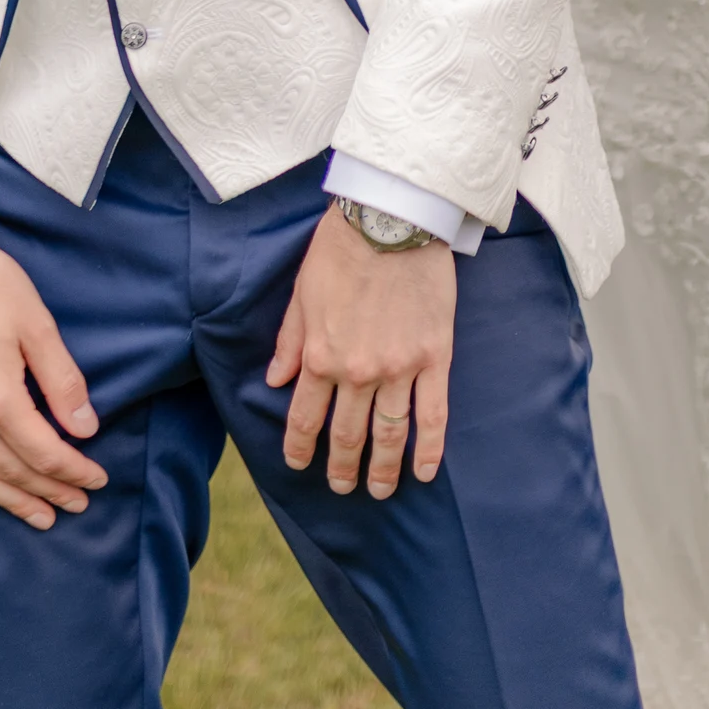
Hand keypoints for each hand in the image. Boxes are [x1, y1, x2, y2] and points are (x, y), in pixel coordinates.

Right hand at [0, 215, 106, 527]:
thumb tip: (86, 429)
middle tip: (78, 506)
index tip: (98, 481)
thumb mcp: (35, 322)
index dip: (74, 471)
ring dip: (12, 501)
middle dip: (50, 492)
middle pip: (13, 471)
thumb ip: (62, 380)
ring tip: (40, 517)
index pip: (44, 452)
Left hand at [266, 205, 454, 498]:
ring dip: (383, 469)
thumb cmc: (341, 249)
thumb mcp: (302, 293)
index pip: (305, 417)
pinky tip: (424, 472)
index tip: (299, 465)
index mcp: (320, 356)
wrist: (392, 218)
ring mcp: (399, 368)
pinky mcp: (433, 357)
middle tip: (341, 487)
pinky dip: (429, 449)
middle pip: (347, 434)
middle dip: (341, 467)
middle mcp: (358, 371)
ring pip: (390, 434)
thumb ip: (290, 342)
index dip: (300, 447)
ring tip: (380, 490)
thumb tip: (274, 380)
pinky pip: (433, 414)